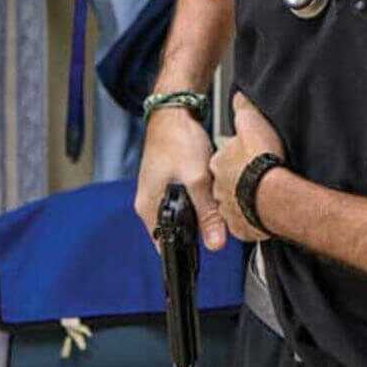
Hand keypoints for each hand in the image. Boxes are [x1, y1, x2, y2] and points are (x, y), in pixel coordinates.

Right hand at [135, 107, 226, 252]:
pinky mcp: (169, 181)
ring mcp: (159, 191)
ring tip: (216, 210)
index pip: (165, 244)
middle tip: (218, 228)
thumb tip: (216, 243)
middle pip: (175, 230)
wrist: (175, 111)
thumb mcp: (197, 179)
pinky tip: (211, 194)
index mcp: (148, 208)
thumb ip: (207, 212)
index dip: (185, 253)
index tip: (206, 255)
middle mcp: (150, 202)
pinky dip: (199, 199)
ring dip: (199, 214)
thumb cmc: (178, 140)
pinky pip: (185, 200)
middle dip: (197, 232)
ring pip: (182, 215)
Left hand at [209, 91, 285, 241]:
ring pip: (234, 203)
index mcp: (219, 162)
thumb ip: (243, 110)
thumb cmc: (263, 161)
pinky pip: (244, 222)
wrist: (274, 195)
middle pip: (226, 182)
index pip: (224, 158)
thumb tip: (238, 97)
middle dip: (238, 180)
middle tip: (256, 176)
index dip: (237, 156)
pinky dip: (252, 218)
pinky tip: (264, 211)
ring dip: (245, 199)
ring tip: (262, 194)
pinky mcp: (240, 227)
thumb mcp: (252, 123)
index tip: (249, 156)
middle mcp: (218, 187)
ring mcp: (228, 209)